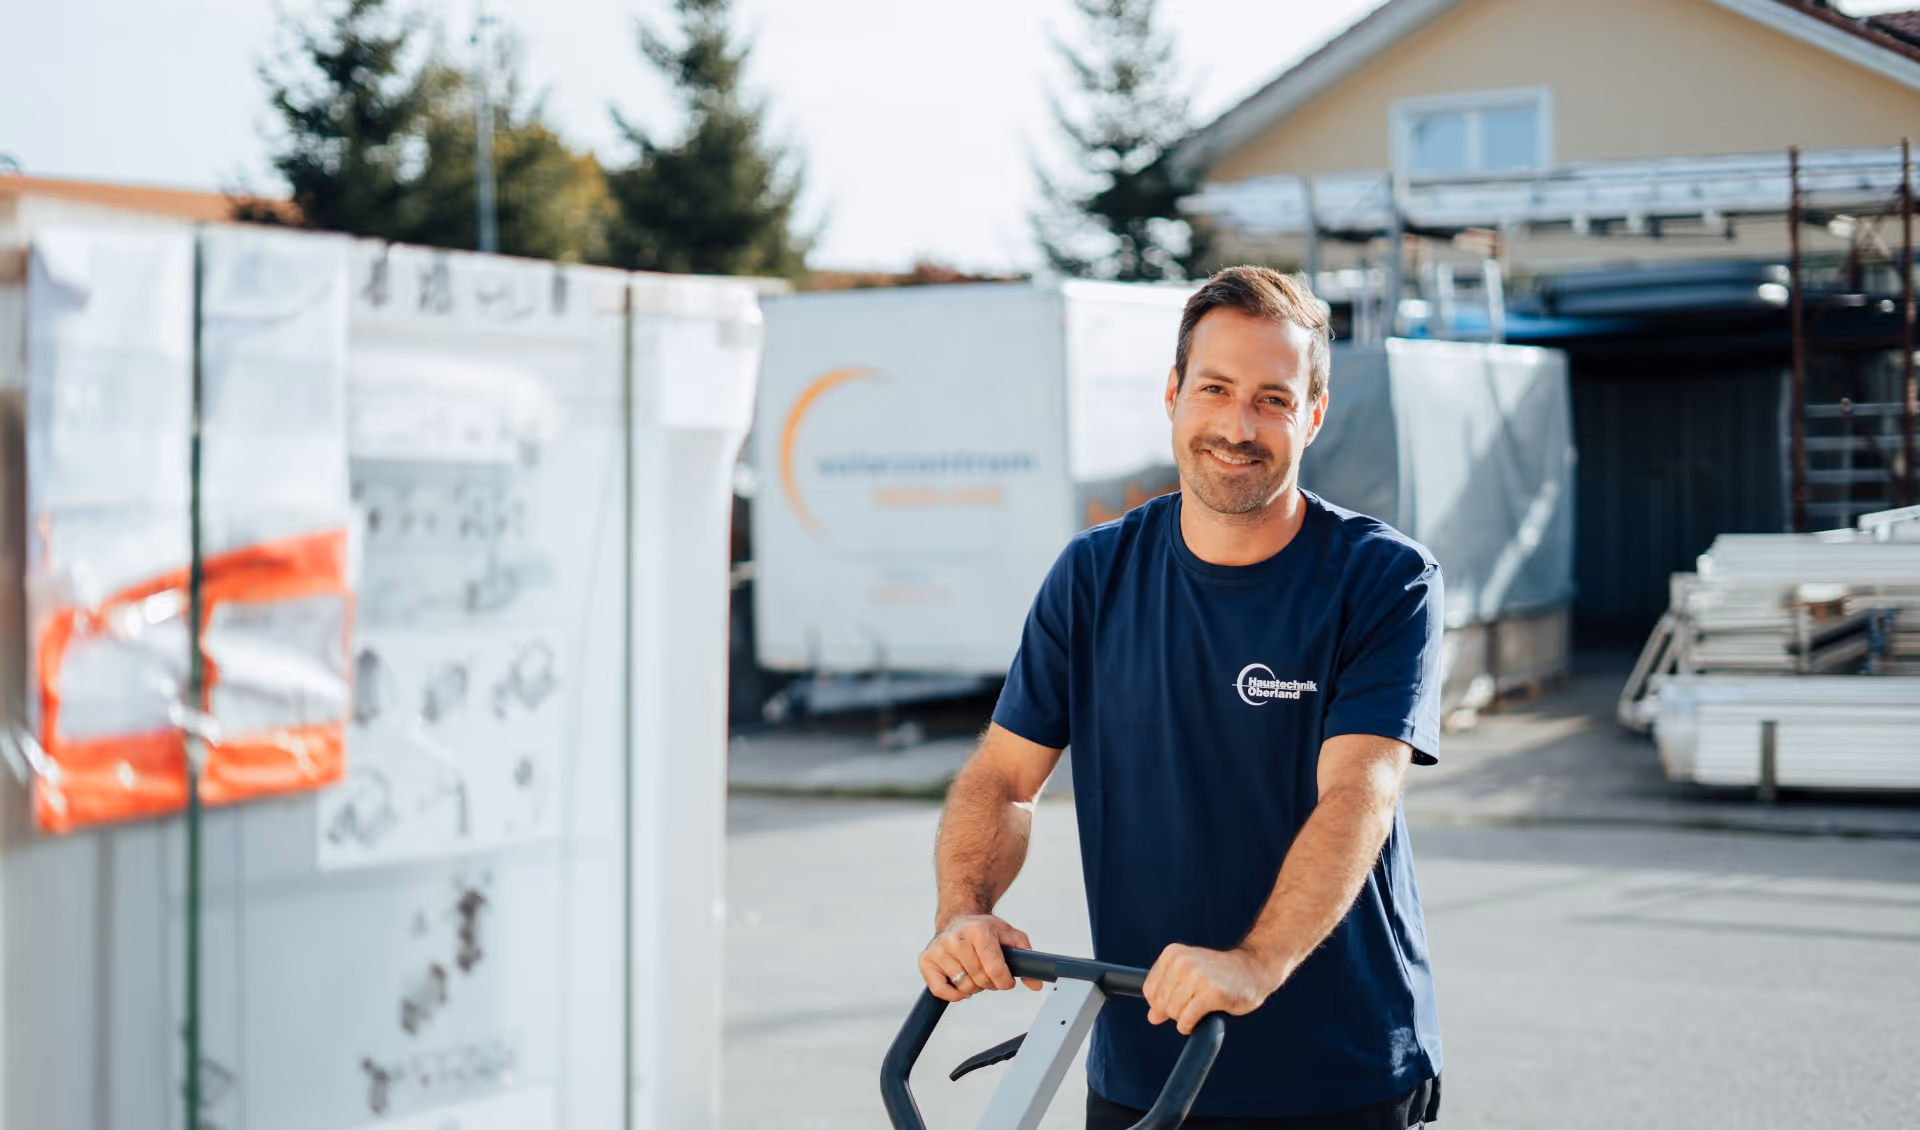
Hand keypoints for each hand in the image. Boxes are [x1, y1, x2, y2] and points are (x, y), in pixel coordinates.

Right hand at [919, 914, 1043, 1001]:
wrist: (959, 918)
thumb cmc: (985, 930)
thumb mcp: (1010, 935)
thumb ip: (1026, 958)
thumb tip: (1035, 984)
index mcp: (979, 930)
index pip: (995, 968)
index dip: (1004, 981)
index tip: (1006, 981)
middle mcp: (957, 938)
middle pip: (980, 980)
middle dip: (989, 983)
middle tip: (989, 974)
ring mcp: (939, 949)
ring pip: (963, 987)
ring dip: (973, 986)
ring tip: (974, 972)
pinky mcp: (926, 960)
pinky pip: (940, 991)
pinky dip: (953, 994)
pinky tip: (959, 983)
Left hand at [1143, 944, 1278, 1034]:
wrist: (1253, 969)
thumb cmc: (1220, 974)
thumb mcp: (1189, 974)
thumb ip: (1168, 992)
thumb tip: (1153, 1017)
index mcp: (1173, 953)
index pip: (1149, 990)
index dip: (1160, 1003)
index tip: (1177, 1001)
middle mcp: (1183, 961)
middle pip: (1160, 1003)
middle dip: (1172, 1012)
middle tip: (1191, 1006)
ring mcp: (1197, 976)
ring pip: (1173, 1012)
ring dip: (1183, 1019)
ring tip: (1198, 1010)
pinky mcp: (1212, 993)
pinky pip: (1187, 1019)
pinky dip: (1189, 1025)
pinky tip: (1198, 1020)